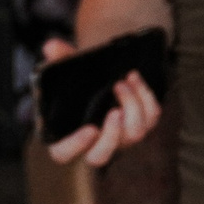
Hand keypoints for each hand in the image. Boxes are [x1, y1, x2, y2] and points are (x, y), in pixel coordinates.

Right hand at [43, 40, 162, 165]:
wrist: (102, 77)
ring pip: (134, 135)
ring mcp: (120, 138)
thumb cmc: (77, 80)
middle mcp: (94, 143)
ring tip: (122, 82)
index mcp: (65, 136)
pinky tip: (134, 78)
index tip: (89, 129)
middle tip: (115, 111)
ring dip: (132, 107)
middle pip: (100, 157)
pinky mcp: (141, 125)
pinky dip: (145, 96)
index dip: (76, 146)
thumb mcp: (66, 68)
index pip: (63, 154)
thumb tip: (51, 46)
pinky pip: (151, 117)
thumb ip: (58, 59)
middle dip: (112, 135)